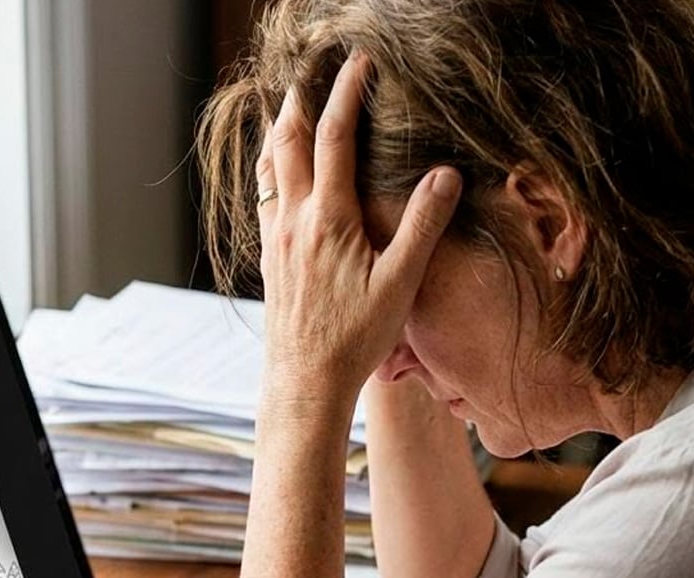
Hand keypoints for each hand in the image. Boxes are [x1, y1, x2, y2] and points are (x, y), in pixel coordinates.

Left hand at [257, 53, 461, 405]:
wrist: (305, 380)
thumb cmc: (354, 338)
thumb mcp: (400, 284)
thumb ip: (423, 226)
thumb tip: (447, 174)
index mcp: (328, 219)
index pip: (335, 136)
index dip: (348, 93)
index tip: (360, 63)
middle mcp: (293, 221)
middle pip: (288, 141)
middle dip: (302, 99)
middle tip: (313, 70)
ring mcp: (275, 240)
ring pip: (269, 168)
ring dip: (278, 130)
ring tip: (287, 106)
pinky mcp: (269, 259)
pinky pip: (263, 197)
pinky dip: (269, 168)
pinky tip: (276, 171)